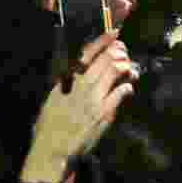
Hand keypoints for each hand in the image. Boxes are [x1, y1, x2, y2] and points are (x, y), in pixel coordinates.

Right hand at [21, 33, 136, 182]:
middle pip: (107, 58)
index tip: (114, 33)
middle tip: (125, 54)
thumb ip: (68, 83)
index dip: (104, 40)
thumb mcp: (53, 98)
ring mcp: (94, 97)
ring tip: (131, 70)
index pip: (88, 53)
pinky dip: (128, 87)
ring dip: (127, 67)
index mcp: (67, 79)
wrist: (53, 150)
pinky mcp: (105, 111)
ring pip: (116, 70)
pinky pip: (121, 91)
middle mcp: (82, 84)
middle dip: (121, 52)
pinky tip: (128, 88)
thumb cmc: (50, 126)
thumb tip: (82, 71)